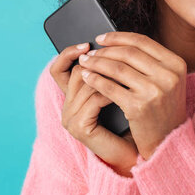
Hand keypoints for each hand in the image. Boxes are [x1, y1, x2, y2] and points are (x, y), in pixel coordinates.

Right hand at [49, 43, 138, 175]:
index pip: (59, 68)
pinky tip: (128, 89)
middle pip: (76, 72)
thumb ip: (111, 74)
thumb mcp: (119, 92)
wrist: (135, 152)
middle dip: (100, 62)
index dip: (69, 52)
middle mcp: (66, 106)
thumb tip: (115, 43)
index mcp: (72, 97)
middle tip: (120, 54)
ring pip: (86, 83)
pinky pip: (94, 99)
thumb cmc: (130, 121)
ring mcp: (70, 118)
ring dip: (110, 75)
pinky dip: (112, 91)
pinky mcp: (79, 127)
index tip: (90, 41)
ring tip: (130, 70)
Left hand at [78, 32, 187, 160]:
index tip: (101, 38)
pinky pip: (110, 87)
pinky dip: (95, 79)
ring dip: (96, 63)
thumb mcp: (168, 81)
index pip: (142, 42)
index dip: (118, 37)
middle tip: (90, 53)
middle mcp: (168, 75)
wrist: (168, 141)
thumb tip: (118, 43)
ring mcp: (154, 91)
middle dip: (104, 51)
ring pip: (117, 68)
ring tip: (84, 62)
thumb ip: (151, 62)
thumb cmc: (163, 109)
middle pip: (128, 53)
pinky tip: (86, 77)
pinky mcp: (138, 106)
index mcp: (176, 64)